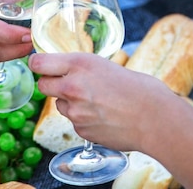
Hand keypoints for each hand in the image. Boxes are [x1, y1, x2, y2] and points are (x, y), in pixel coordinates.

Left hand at [29, 52, 165, 151]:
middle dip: (51, 84)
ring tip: (96, 101)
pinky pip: (74, 122)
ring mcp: (75, 111)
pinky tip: (103, 116)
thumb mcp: (106, 65)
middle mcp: (72, 86)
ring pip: (59, 105)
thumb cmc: (138, 88)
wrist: (155, 118)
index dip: (38, 64)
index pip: (38, 63)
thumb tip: (66, 70)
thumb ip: (82, 68)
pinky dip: (83, 119)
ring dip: (70, 103)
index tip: (40, 65)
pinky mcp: (81, 130)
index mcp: (80, 64)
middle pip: (42, 85)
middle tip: (67, 84)